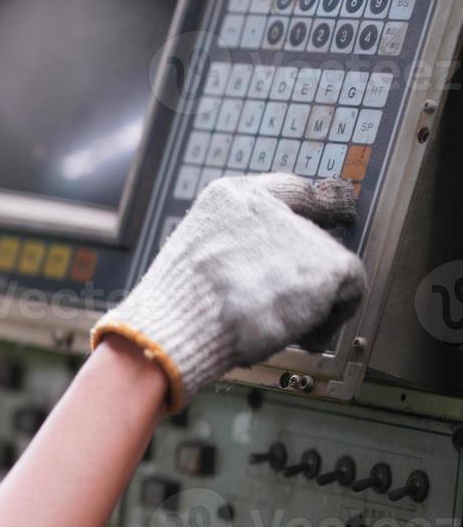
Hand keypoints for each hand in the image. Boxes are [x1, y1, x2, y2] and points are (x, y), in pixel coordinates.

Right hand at [91, 173, 366, 411]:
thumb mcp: (197, 259)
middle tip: (287, 307)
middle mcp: (268, 205)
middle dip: (302, 275)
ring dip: (312, 301)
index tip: (337, 215)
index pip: (291, 190)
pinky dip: (331, 318)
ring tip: (283, 327)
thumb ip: (236, 249)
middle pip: (312, 237)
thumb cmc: (176, 307)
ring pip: (328, 268)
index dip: (314, 207)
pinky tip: (302, 335)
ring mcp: (300, 234)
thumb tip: (269, 271)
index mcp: (228, 196)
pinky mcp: (326, 265)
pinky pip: (350, 292)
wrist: (178, 326)